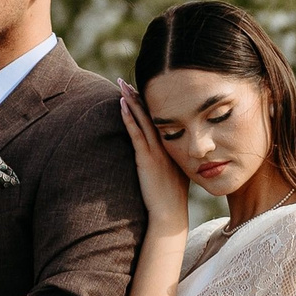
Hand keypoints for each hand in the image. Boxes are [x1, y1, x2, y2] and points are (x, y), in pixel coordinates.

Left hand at [117, 80, 189, 233]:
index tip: (142, 91)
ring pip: (144, 120)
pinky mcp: (147, 159)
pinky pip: (136, 134)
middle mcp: (167, 146)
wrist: (170, 214)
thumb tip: (159, 161)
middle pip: (153, 115)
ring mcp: (157, 151)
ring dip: (132, 101)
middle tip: (128, 81)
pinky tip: (121, 105)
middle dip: (139, 97)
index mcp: (173, 148)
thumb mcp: (172, 177)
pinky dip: (129, 118)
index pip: (162, 120)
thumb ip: (167, 165)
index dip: (150, 105)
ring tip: (121, 85)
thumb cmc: (170, 201)